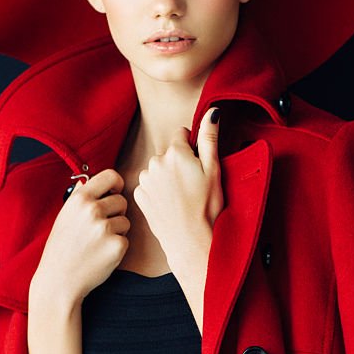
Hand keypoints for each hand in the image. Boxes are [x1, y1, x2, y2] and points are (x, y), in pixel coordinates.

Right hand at [29, 168, 129, 311]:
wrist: (59, 280)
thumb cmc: (61, 248)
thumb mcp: (64, 217)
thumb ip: (79, 197)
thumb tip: (89, 179)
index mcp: (79, 199)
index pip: (110, 175)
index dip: (116, 183)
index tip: (115, 192)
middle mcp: (92, 210)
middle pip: (122, 200)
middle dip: (116, 213)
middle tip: (101, 228)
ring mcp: (105, 228)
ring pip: (125, 221)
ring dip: (117, 231)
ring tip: (97, 244)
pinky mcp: (116, 246)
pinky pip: (126, 240)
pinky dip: (117, 248)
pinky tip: (101, 255)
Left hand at [133, 106, 223, 276]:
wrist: (191, 242)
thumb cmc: (207, 208)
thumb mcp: (214, 170)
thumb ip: (210, 137)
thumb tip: (212, 111)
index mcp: (175, 152)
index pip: (182, 134)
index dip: (193, 149)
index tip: (198, 167)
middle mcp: (155, 162)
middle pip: (169, 153)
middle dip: (179, 163)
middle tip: (192, 185)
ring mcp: (145, 180)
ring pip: (158, 169)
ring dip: (167, 177)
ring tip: (182, 197)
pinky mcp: (139, 196)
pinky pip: (149, 185)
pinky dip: (158, 191)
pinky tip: (170, 204)